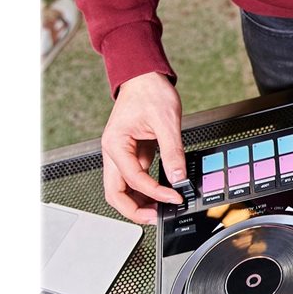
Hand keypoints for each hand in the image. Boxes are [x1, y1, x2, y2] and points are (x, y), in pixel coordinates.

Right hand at [100, 72, 185, 223]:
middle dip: (134, 210)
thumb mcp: (167, 121)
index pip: (133, 179)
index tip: (175, 197)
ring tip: (161, 209)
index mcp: (115, 144)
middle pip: (115, 194)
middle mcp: (113, 152)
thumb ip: (172, 152)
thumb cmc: (149, 92)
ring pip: (122, 190)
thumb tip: (179, 177)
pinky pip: (135, 179)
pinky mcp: (132, 154)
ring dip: (139, 202)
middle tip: (157, 217)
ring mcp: (121, 155)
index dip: (155, 193)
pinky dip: (146, 190)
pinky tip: (162, 194)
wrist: (144, 76)